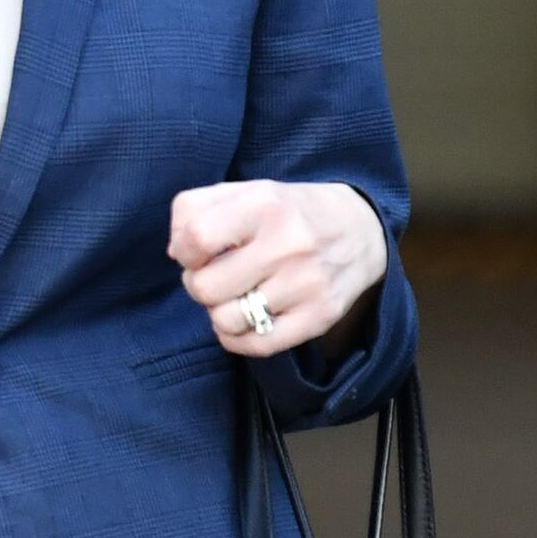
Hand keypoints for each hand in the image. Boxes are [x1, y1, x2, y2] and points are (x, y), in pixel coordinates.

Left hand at [168, 179, 387, 359]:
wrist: (361, 229)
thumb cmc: (286, 212)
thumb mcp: (242, 192)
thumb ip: (194, 210)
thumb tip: (175, 254)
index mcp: (264, 206)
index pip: (195, 239)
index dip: (185, 252)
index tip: (198, 253)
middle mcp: (288, 245)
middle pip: (204, 288)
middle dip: (199, 285)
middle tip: (217, 275)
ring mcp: (306, 284)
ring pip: (226, 320)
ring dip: (220, 312)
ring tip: (236, 295)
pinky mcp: (320, 316)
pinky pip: (258, 345)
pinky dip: (239, 339)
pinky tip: (245, 320)